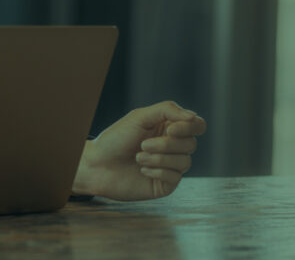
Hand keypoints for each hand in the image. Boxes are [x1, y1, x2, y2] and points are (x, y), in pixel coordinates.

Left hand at [73, 101, 205, 200]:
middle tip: (142, 145)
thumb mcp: (140, 117)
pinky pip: (175, 177)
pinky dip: (157, 171)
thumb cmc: (116, 139)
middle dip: (166, 144)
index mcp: (169, 128)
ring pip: (184, 161)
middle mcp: (173, 147)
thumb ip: (167, 110)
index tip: (170, 129)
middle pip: (191, 144)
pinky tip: (142, 170)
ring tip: (138, 157)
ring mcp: (170, 166)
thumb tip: (193, 117)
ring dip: (159, 158)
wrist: (97, 165)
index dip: (189, 127)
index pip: (197, 125)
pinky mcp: (165, 184)